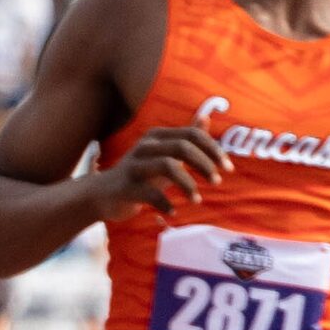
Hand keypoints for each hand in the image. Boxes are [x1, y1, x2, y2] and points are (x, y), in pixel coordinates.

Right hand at [97, 126, 229, 220]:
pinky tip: (173, 212)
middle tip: (217, 181)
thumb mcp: (164, 153)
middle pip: (182, 147)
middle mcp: (145, 146)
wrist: (102, 194)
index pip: (192, 134)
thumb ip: (185, 137)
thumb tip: (206, 117)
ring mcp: (134, 166)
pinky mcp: (126, 187)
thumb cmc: (140, 174)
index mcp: (157, 136)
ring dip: (187, 184)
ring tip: (196, 200)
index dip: (213, 149)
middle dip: (204, 164)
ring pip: (168, 166)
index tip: (228, 167)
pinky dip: (166, 203)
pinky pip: (151, 193)